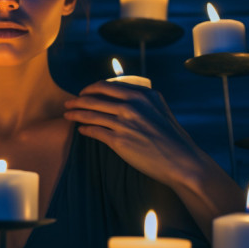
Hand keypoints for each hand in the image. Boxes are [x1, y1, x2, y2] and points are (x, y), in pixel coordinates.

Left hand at [63, 81, 217, 189]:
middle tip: (68, 103)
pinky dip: (85, 129)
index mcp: (142, 94)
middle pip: (94, 99)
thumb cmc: (172, 138)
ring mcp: (125, 122)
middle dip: (77, 100)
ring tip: (67, 115)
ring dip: (75, 114)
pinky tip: (81, 130)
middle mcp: (132, 105)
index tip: (83, 92)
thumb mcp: (159, 109)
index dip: (91, 88)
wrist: (181, 161)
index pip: (107, 86)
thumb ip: (142, 100)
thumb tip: (124, 96)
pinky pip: (95, 131)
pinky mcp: (119, 141)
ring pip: (91, 114)